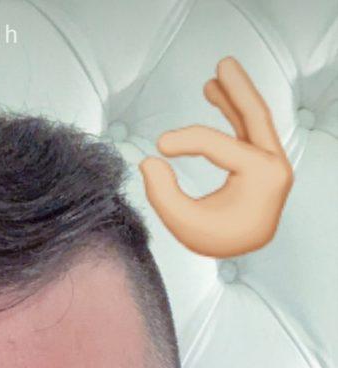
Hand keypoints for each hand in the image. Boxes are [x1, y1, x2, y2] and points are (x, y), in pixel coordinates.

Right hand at [138, 56, 293, 256]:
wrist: (245, 249)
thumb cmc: (221, 240)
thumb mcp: (186, 225)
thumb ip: (164, 195)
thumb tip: (149, 162)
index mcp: (261, 176)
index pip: (219, 146)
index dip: (186, 140)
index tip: (160, 146)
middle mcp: (273, 165)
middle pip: (255, 116)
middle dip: (237, 89)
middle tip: (224, 64)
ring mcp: (272, 161)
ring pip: (253, 119)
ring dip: (234, 97)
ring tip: (216, 78)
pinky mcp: (264, 160)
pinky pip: (250, 129)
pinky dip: (236, 113)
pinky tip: (220, 97)